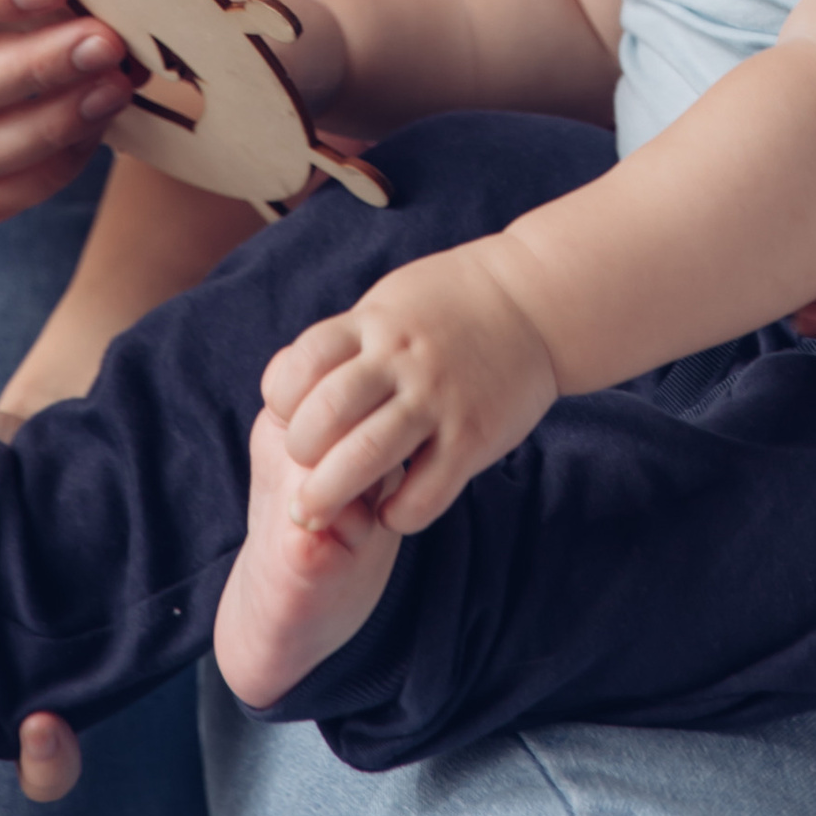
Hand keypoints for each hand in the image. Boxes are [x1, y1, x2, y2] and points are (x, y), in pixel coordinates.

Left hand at [267, 245, 560, 533]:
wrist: (534, 301)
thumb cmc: (451, 304)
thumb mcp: (390, 303)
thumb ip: (347, 342)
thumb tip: (287, 386)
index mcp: (374, 324)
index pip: (301, 366)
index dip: (280, 400)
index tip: (286, 419)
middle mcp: (401, 360)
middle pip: (323, 418)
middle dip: (298, 456)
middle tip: (301, 474)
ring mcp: (438, 399)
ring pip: (365, 457)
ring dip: (330, 495)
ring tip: (318, 512)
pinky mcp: (472, 437)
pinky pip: (422, 494)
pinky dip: (396, 514)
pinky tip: (391, 509)